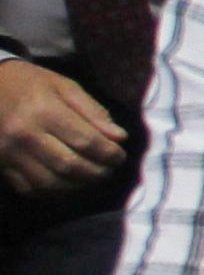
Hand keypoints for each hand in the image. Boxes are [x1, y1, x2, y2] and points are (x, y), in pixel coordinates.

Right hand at [0, 58, 125, 193]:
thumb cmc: (30, 83)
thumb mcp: (64, 86)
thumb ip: (93, 111)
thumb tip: (119, 138)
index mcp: (43, 110)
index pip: (85, 141)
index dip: (109, 153)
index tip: (120, 156)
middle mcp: (24, 134)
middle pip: (69, 165)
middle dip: (97, 172)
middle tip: (109, 169)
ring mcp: (9, 153)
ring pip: (51, 182)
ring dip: (78, 184)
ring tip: (91, 176)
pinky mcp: (0, 164)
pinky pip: (30, 188)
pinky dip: (53, 191)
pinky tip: (66, 181)